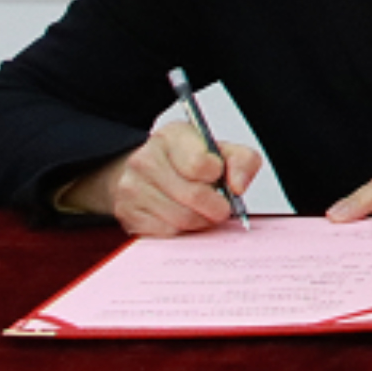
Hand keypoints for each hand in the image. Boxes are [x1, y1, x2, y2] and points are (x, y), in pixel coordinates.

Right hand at [72, 123, 260, 238]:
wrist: (145, 171)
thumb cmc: (186, 160)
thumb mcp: (219, 149)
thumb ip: (242, 161)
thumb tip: (238, 187)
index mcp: (171, 137)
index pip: (200, 163)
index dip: (218, 175)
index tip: (219, 176)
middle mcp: (146, 160)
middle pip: (194, 196)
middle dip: (216, 207)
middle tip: (221, 207)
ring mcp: (133, 188)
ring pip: (181, 218)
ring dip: (201, 221)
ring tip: (204, 212)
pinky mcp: (129, 215)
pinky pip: (166, 233)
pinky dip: (183, 231)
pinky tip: (185, 218)